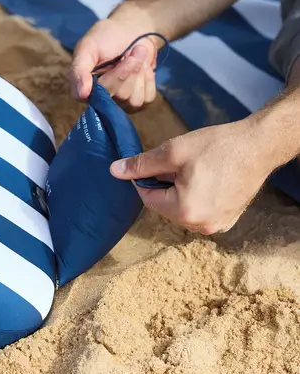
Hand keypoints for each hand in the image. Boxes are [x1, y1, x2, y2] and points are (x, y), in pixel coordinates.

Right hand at [69, 8, 161, 109]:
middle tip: (131, 51)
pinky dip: (149, 80)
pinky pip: (147, 99)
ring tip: (136, 57)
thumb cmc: (107, 37)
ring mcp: (122, 102)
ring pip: (134, 100)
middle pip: (120, 96)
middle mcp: (103, 99)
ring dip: (139, 73)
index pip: (99, 96)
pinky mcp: (139, 100)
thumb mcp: (88, 46)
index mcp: (85, 88)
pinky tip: (144, 68)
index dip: (114, 77)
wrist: (132, 30)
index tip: (122, 57)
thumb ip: (79, 69)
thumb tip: (81, 95)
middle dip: (129, 69)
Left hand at [110, 117, 274, 234]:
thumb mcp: (173, 151)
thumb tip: (115, 171)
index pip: (148, 198)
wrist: (258, 146)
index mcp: (185, 211)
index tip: (154, 163)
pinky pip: (200, 213)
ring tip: (196, 171)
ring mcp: (216, 227)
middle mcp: (201, 226)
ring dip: (181, 193)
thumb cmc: (217, 146)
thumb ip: (142, 165)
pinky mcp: (227, 221)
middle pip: (166, 206)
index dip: (146, 179)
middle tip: (180, 165)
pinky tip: (208, 180)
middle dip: (165, 186)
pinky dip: (197, 199)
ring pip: (182, 210)